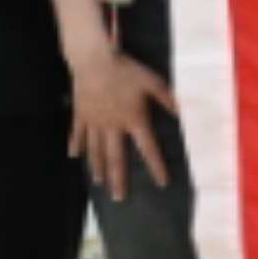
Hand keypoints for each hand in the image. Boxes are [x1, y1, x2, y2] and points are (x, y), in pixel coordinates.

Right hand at [70, 40, 173, 198]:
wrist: (94, 60)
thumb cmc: (126, 70)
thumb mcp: (153, 82)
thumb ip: (167, 99)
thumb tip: (183, 113)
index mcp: (134, 120)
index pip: (148, 148)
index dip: (156, 166)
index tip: (162, 183)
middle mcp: (113, 126)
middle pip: (116, 158)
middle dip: (119, 179)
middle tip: (119, 198)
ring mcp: (94, 122)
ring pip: (95, 150)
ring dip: (98, 168)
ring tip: (99, 183)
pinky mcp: (80, 114)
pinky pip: (77, 133)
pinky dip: (75, 145)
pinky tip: (74, 156)